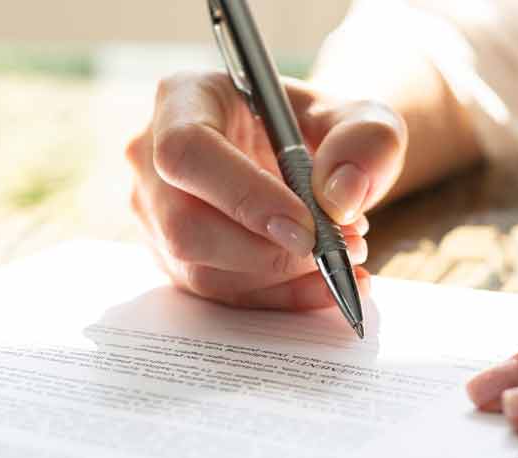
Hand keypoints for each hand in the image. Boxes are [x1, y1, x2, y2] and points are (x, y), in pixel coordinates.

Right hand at [126, 72, 405, 308]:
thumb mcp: (360, 116)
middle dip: (266, 252)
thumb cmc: (321, 127)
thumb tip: (340, 198)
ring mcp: (155, 213)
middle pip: (184, 225)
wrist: (306, 155)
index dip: (243, 196)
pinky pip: (219, 294)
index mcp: (183, 99)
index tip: (306, 226)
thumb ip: (365, 141)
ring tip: (339, 258)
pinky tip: (324, 284)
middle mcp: (151, 158)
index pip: (188, 152)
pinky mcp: (173, 258)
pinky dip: (278, 298)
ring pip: (199, 271)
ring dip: (278, 279)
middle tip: (333, 247)